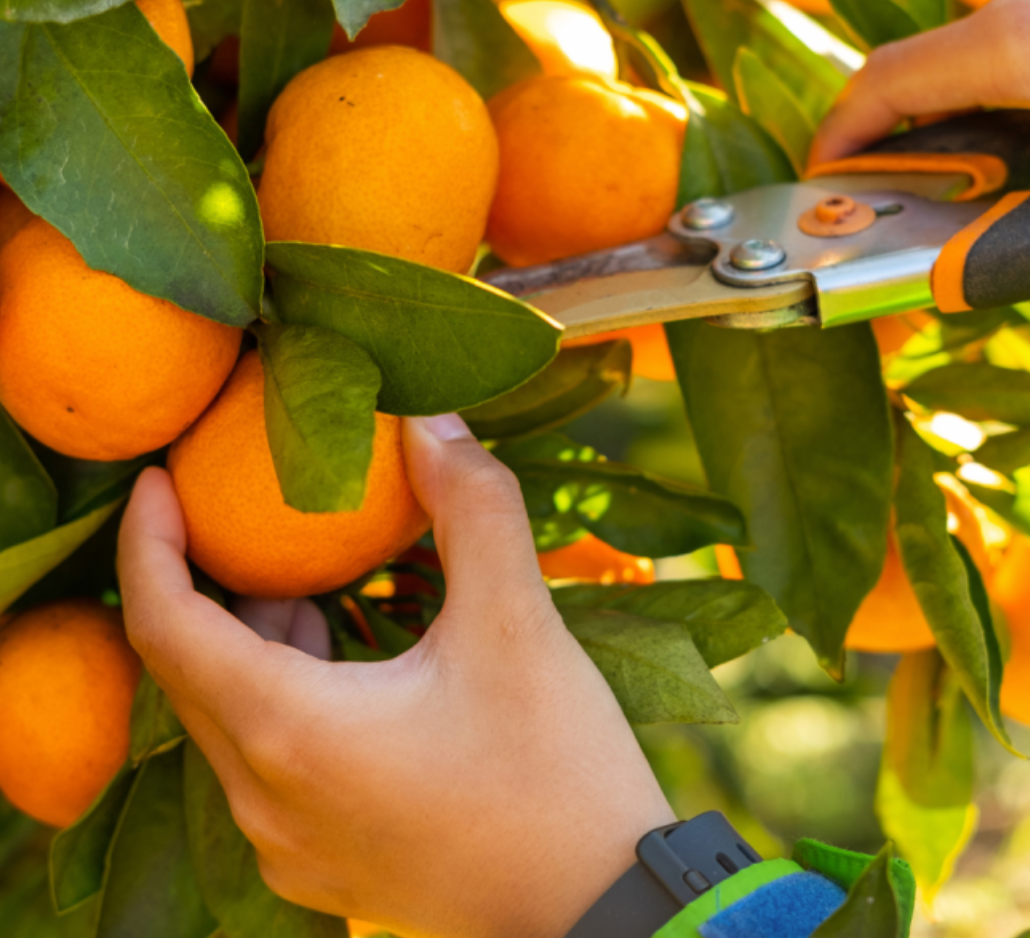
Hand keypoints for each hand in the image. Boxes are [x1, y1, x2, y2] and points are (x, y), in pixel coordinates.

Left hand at [117, 414, 674, 937]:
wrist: (602, 906)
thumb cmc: (555, 768)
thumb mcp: (516, 623)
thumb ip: (469, 505)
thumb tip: (427, 421)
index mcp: (290, 733)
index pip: (165, 625)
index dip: (146, 543)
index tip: (157, 479)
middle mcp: (264, 798)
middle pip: (190, 669)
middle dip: (203, 580)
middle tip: (240, 511)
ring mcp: (287, 843)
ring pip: (230, 716)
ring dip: (251, 640)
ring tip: (310, 578)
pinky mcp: (321, 862)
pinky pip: (265, 761)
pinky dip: (281, 692)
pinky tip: (345, 657)